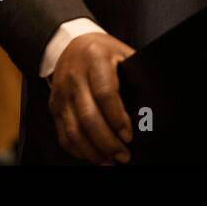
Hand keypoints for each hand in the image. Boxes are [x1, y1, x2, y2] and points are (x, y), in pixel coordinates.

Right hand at [48, 32, 135, 163]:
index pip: (105, 93)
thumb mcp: (122, 53)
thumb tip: (152, 104)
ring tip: (111, 161)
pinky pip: (64, 134)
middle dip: (107, 141)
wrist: (70, 44)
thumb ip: (135, 74)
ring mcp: (61, 94)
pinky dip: (78, 150)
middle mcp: (74, 77)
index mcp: (95, 59)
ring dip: (93, 151)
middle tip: (124, 155)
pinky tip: (94, 156)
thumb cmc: (103, 51)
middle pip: (88, 116)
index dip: (117, 117)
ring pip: (74, 130)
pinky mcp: (54, 107)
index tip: (129, 135)